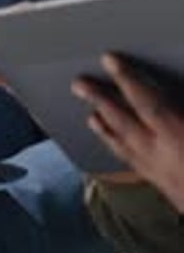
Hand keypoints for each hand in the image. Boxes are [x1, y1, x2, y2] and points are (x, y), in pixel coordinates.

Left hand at [72, 53, 183, 211]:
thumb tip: (174, 92)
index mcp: (180, 136)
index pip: (146, 100)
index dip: (126, 77)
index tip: (109, 59)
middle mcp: (165, 157)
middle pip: (123, 123)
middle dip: (99, 100)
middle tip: (78, 83)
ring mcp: (164, 178)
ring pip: (125, 149)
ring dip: (106, 129)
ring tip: (91, 116)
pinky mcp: (169, 193)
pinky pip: (137, 170)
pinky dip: (123, 154)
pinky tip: (120, 149)